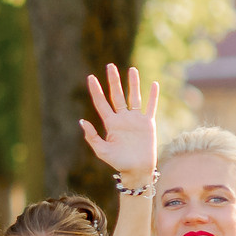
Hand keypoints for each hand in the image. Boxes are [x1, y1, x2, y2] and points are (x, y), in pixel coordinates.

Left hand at [80, 64, 157, 186]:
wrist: (136, 169)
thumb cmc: (118, 162)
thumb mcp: (102, 150)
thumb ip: (92, 136)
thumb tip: (81, 121)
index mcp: (110, 124)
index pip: (101, 103)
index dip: (96, 90)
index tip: (90, 77)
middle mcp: (122, 118)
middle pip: (117, 95)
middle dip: (113, 81)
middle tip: (110, 66)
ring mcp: (135, 119)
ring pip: (134, 97)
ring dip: (133, 83)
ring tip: (132, 70)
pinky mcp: (148, 123)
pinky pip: (151, 106)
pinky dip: (153, 96)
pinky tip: (153, 84)